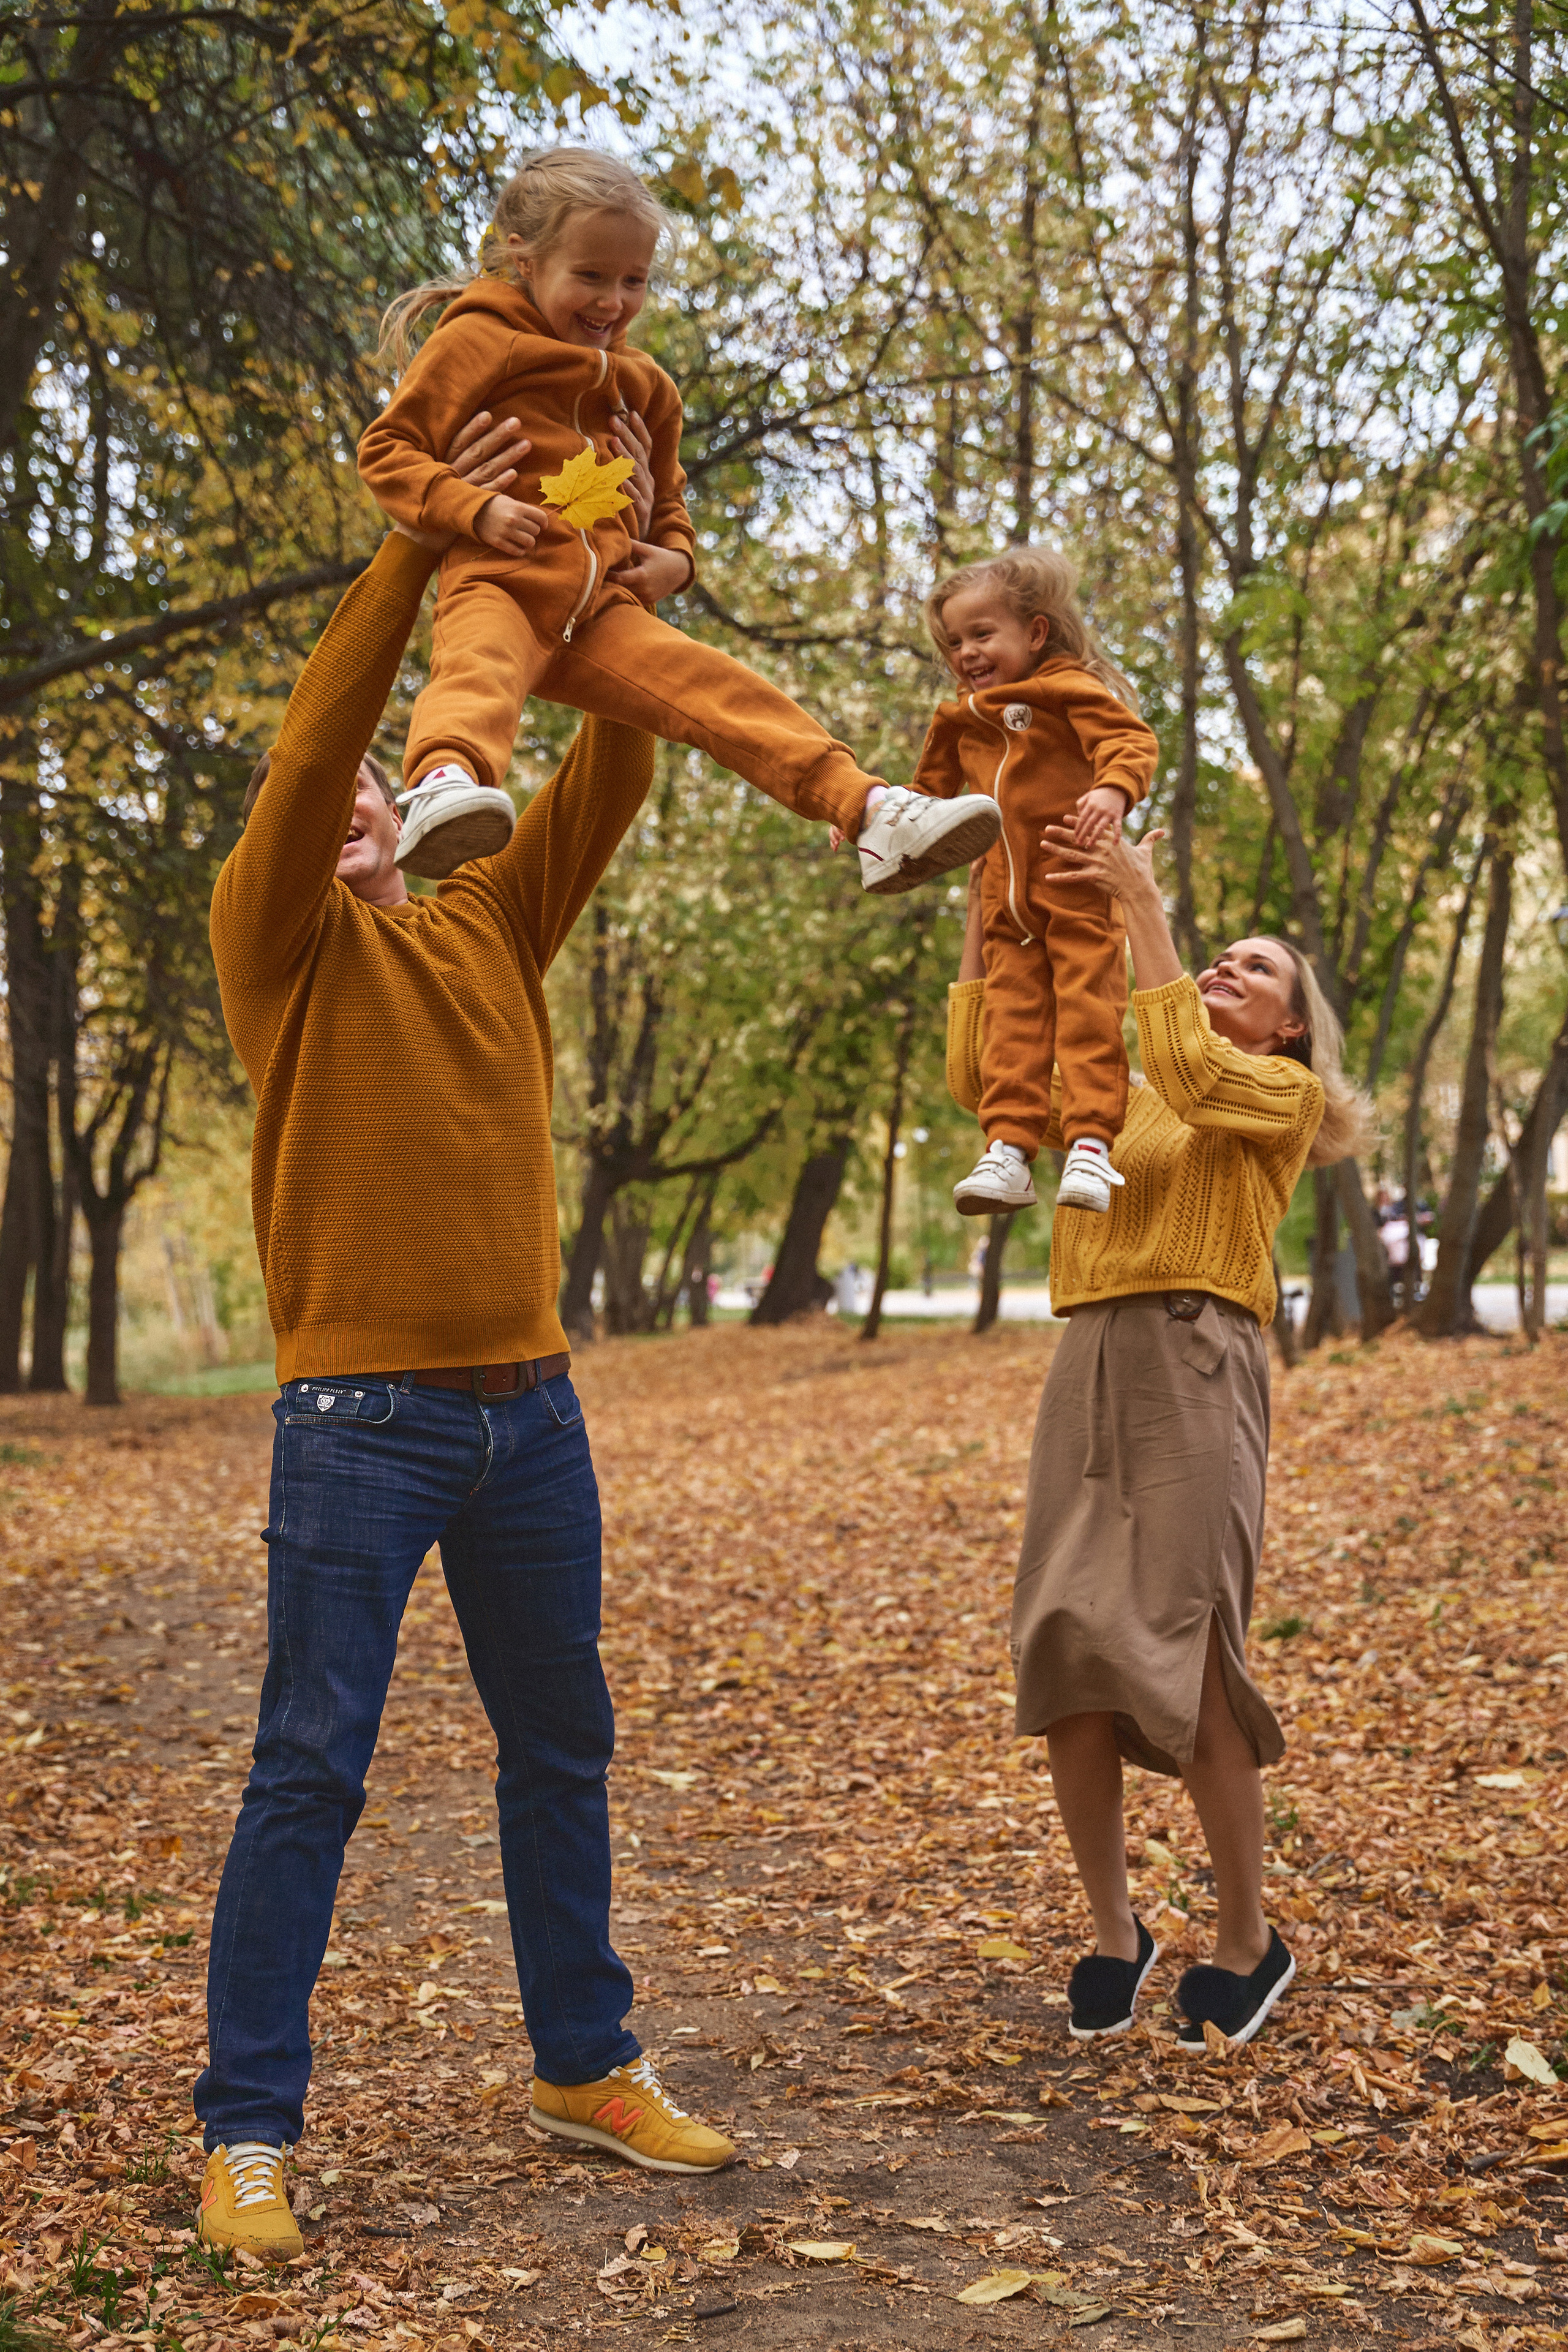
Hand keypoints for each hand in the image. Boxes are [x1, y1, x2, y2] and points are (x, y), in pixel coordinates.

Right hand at [389, 410, 533, 552]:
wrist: (423, 531)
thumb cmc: (430, 498)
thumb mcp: (434, 473)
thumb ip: (448, 459)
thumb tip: (464, 442)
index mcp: (443, 463)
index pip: (459, 441)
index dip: (473, 428)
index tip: (488, 415)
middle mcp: (454, 474)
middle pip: (478, 451)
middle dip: (497, 436)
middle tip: (516, 422)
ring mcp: (464, 490)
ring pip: (488, 469)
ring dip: (508, 457)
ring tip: (526, 444)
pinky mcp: (471, 506)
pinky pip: (488, 493)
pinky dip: (500, 483)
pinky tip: (514, 474)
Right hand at [475, 493, 551, 557]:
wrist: (471, 511)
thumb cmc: (492, 504)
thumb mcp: (508, 498)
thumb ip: (522, 506)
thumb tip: (528, 497)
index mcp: (518, 507)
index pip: (541, 517)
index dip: (544, 522)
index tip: (543, 525)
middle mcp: (513, 520)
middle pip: (536, 530)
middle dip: (534, 531)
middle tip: (528, 530)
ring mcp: (506, 532)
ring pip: (530, 542)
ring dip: (528, 542)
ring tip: (524, 539)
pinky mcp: (498, 542)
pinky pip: (516, 551)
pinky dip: (520, 551)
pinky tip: (519, 548)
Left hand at [605, 539, 692, 600]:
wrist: (679, 570)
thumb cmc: (660, 557)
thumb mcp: (647, 549)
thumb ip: (631, 545)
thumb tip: (615, 536)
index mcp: (642, 575)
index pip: (619, 579)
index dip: (608, 576)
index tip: (599, 570)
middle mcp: (644, 589)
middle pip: (620, 589)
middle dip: (609, 584)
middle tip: (596, 578)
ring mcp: (647, 597)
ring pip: (626, 596)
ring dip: (616, 590)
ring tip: (604, 584)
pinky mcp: (648, 601)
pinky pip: (632, 599)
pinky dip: (625, 594)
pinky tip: (617, 589)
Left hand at [608, 407, 655, 537]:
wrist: (638, 543)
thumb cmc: (626, 513)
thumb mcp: (625, 488)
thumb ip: (619, 469)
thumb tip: (605, 444)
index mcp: (645, 474)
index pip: (645, 447)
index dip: (639, 430)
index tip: (631, 412)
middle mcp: (648, 483)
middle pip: (639, 455)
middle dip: (627, 436)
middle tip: (614, 419)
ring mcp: (647, 497)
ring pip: (637, 473)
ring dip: (625, 456)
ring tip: (613, 441)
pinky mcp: (642, 513)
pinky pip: (634, 497)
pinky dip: (627, 486)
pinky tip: (619, 477)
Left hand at [1039, 821, 1167, 897]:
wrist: (1140, 889)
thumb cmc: (1143, 870)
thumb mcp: (1146, 851)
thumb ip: (1150, 839)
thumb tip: (1162, 831)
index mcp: (1112, 841)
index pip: (1091, 828)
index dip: (1078, 822)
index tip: (1064, 817)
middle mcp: (1102, 849)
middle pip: (1078, 838)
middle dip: (1061, 832)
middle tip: (1046, 828)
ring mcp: (1097, 862)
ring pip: (1072, 854)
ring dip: (1056, 849)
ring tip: (1042, 844)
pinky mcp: (1094, 876)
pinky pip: (1074, 877)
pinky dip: (1060, 877)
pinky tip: (1048, 877)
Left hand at [1073, 784, 1128, 845]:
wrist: (1117, 789)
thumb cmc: (1099, 796)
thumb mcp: (1089, 796)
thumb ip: (1080, 804)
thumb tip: (1077, 816)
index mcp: (1091, 804)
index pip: (1082, 818)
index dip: (1078, 827)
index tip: (1074, 836)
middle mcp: (1099, 809)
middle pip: (1089, 823)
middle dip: (1083, 834)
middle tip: (1078, 843)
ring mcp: (1109, 813)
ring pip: (1101, 826)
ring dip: (1095, 836)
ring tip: (1089, 845)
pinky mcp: (1118, 816)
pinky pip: (1118, 827)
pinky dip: (1117, 835)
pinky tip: (1115, 844)